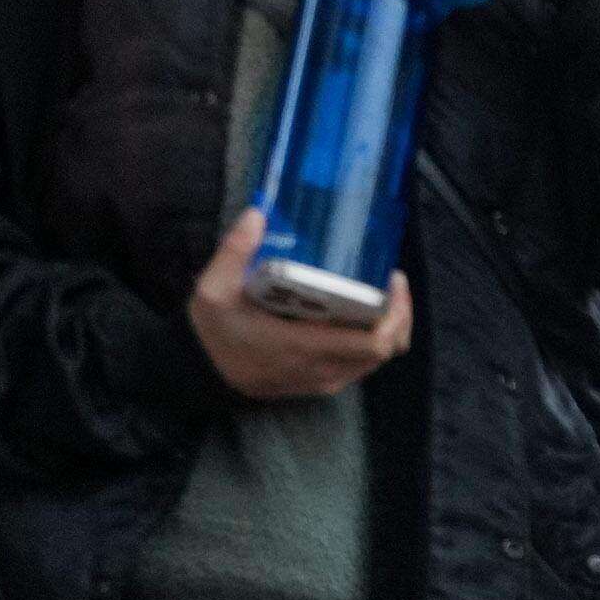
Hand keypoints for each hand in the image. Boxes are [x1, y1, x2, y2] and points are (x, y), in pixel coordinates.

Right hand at [189, 208, 412, 399]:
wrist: (201, 373)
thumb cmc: (211, 332)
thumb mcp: (213, 289)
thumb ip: (234, 252)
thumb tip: (256, 215)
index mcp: (304, 346)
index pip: (375, 343)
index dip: (397, 314)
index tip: (392, 281)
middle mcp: (323, 369)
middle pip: (387, 351)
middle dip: (399, 317)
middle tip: (390, 283)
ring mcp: (326, 380)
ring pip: (377, 361)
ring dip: (387, 330)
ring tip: (380, 295)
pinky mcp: (323, 384)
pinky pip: (361, 366)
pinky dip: (370, 342)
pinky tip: (360, 316)